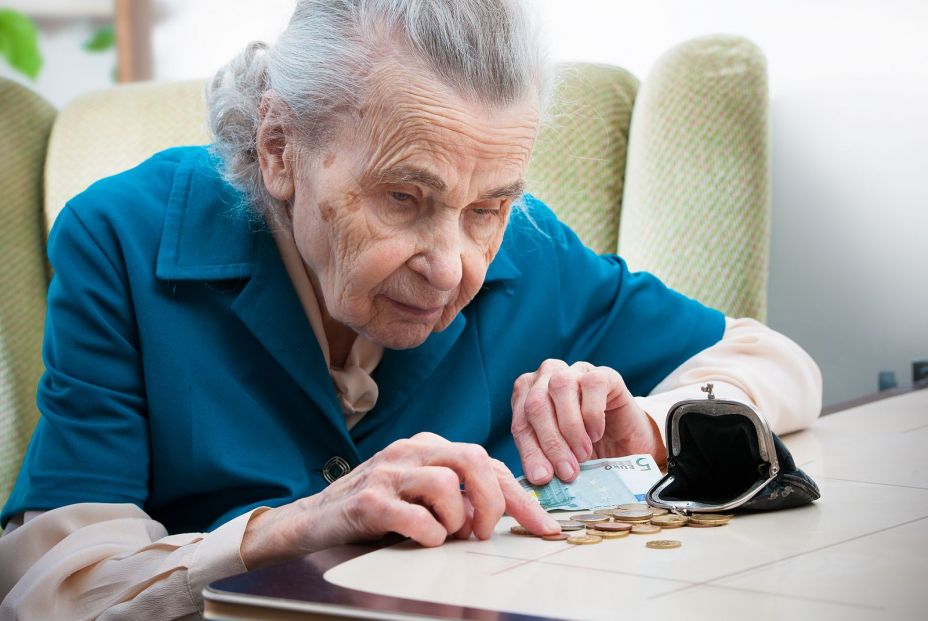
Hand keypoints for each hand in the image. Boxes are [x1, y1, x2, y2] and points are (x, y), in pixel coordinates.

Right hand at [241, 432, 559, 568]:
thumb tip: (503, 515)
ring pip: (447, 483)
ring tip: (447, 535)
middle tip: (486, 532)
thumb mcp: (419, 495)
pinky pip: (416, 516)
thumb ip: (456, 495)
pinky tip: (422, 540)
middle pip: (473, 459)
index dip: (520, 495)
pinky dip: (429, 534)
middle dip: (494, 501)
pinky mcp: (368, 500)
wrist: (311, 521)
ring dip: (458, 519)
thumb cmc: (373, 511)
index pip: (486, 461)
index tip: (544, 527)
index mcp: (427, 447)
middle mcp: (409, 451)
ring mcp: (387, 472)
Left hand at [511, 359, 665, 484]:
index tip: (542, 478)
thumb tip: (538, 477)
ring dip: (570, 427)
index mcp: (527, 396)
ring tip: (583, 454)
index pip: (520, 422)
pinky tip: (596, 434)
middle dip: (550, 442)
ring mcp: (574, 371)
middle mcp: (546, 377)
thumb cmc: (586, 450)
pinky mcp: (603, 373)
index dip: (530, 451)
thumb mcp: (559, 458)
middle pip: (536, 403)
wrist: (625, 445)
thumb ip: (544, 461)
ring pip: (560, 386)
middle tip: (567, 472)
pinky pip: (591, 384)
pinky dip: (592, 414)